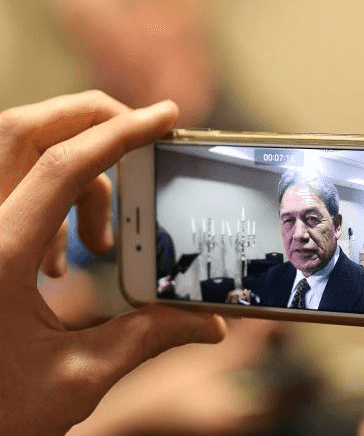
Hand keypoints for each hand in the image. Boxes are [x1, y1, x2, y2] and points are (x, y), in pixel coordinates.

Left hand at [0, 91, 225, 434]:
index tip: (166, 118)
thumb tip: (209, 324)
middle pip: (22, 129)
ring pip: (10, 151)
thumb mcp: (75, 379)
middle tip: (143, 139)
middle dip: (91, 121)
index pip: (65, 165)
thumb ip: (147, 339)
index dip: (123, 133)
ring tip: (97, 240)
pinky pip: (3, 188)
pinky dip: (43, 200)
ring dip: (69, 170)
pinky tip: (57, 262)